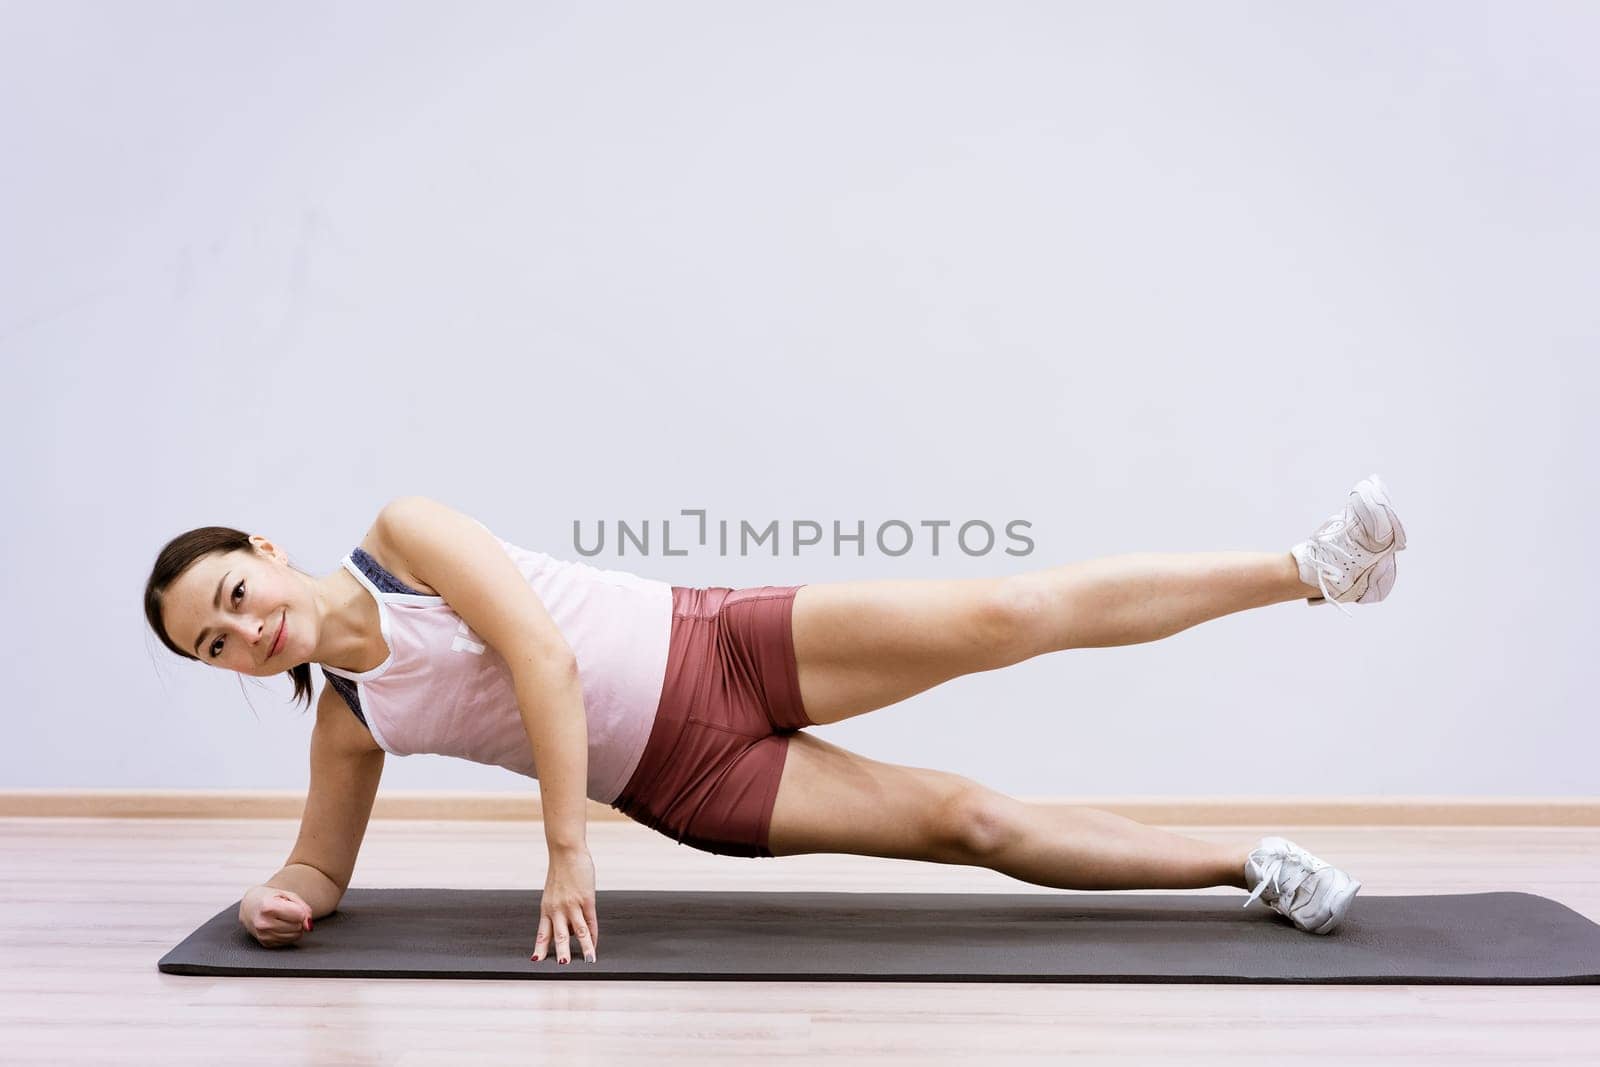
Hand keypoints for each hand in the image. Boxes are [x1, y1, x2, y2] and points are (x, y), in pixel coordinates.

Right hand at [240, 885, 313, 946]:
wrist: (250, 906)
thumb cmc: (270, 898)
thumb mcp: (288, 895)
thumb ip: (304, 908)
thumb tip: (309, 926)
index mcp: (268, 907)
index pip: (299, 915)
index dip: (300, 910)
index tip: (292, 906)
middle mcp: (263, 923)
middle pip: (298, 927)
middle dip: (297, 920)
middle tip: (286, 912)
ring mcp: (263, 935)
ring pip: (295, 936)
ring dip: (294, 928)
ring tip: (283, 919)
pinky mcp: (265, 943)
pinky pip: (288, 941)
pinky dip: (288, 934)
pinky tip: (279, 926)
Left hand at [531, 846, 597, 963]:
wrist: (566, 852)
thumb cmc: (561, 871)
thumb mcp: (553, 893)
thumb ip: (559, 911)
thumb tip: (570, 930)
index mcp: (546, 908)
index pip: (543, 933)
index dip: (540, 947)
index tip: (536, 961)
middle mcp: (557, 909)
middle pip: (559, 935)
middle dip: (561, 952)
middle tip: (562, 966)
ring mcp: (572, 905)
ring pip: (578, 931)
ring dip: (584, 947)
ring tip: (588, 960)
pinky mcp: (587, 899)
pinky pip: (591, 921)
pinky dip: (594, 934)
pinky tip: (595, 943)